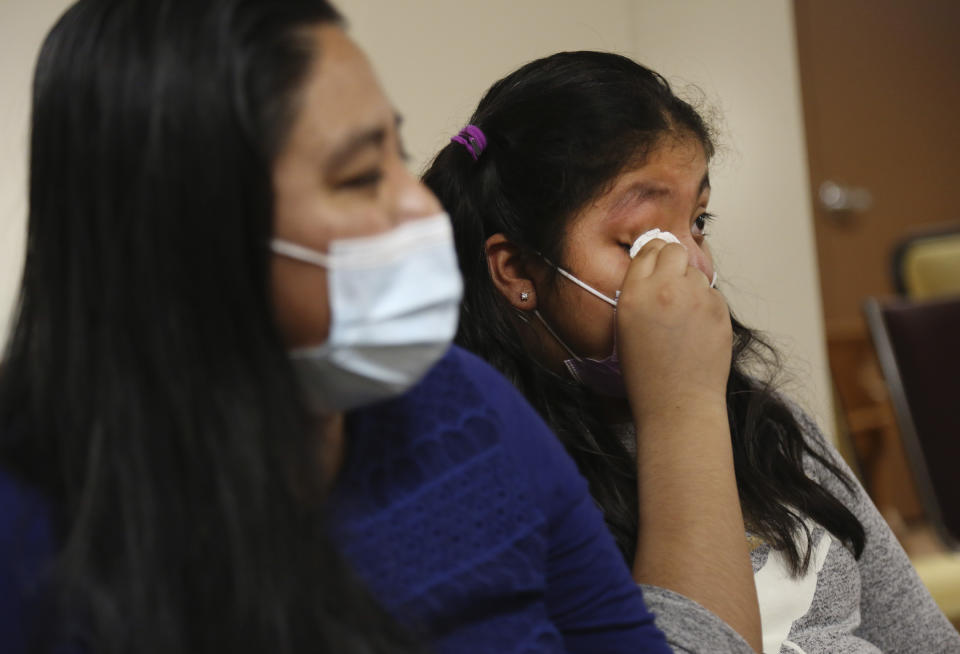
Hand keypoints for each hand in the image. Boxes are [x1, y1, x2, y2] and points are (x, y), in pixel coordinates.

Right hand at [615, 240, 731, 417]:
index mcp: (634, 294)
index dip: (652, 256)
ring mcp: (695, 298)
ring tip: (683, 315)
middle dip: (673, 261)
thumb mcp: (625, 327)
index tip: (655, 263)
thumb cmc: (646, 374)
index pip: (648, 250)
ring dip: (690, 285)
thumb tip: (654, 270)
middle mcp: (665, 289)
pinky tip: (697, 327)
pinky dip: (706, 304)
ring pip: (696, 272)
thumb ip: (637, 292)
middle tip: (671, 282)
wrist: (677, 402)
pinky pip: (712, 293)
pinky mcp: (719, 309)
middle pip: (675, 250)